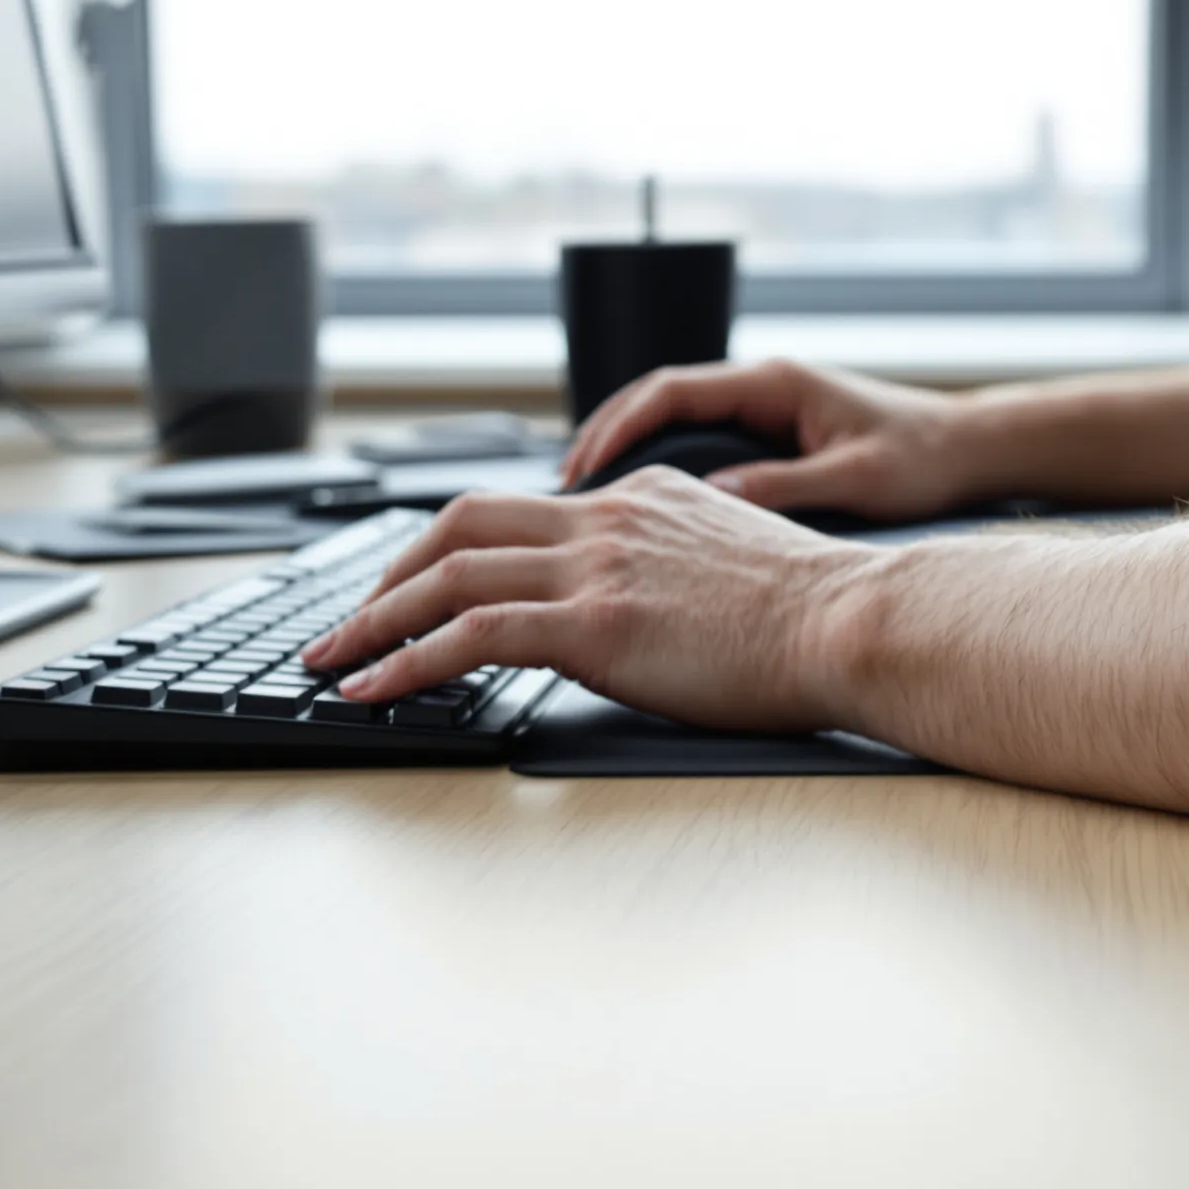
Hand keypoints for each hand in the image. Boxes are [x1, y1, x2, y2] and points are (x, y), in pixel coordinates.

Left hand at [298, 469, 876, 730]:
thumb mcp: (736, 560)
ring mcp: (596, 566)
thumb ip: (678, 565)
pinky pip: (470, 633)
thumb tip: (655, 610)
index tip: (418, 584)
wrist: (856, 620)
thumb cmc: (821, 613)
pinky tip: (376, 690)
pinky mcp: (595, 622)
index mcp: (641, 499)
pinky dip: (407, 660)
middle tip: (351, 620)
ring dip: (373, 620)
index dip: (453, 548)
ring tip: (332, 663)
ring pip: (447, 574)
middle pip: (459, 523)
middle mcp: (607, 518)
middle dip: (389, 573)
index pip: (521, 509)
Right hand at [557, 359, 993, 522]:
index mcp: (775, 383)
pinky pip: (701, 439)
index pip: (671, 390)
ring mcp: (768, 406)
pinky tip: (647, 503)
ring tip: (589, 496)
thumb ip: (782, 488)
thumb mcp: (853, 479)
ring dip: (630, 451)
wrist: (972, 451)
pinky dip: (664, 464)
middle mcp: (765, 386)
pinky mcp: (776, 431)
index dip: (618, 427)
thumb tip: (713, 502)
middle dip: (606, 437)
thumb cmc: (925, 460)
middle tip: (564, 486)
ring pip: (676, 419)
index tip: (582, 467)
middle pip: (658, 399)